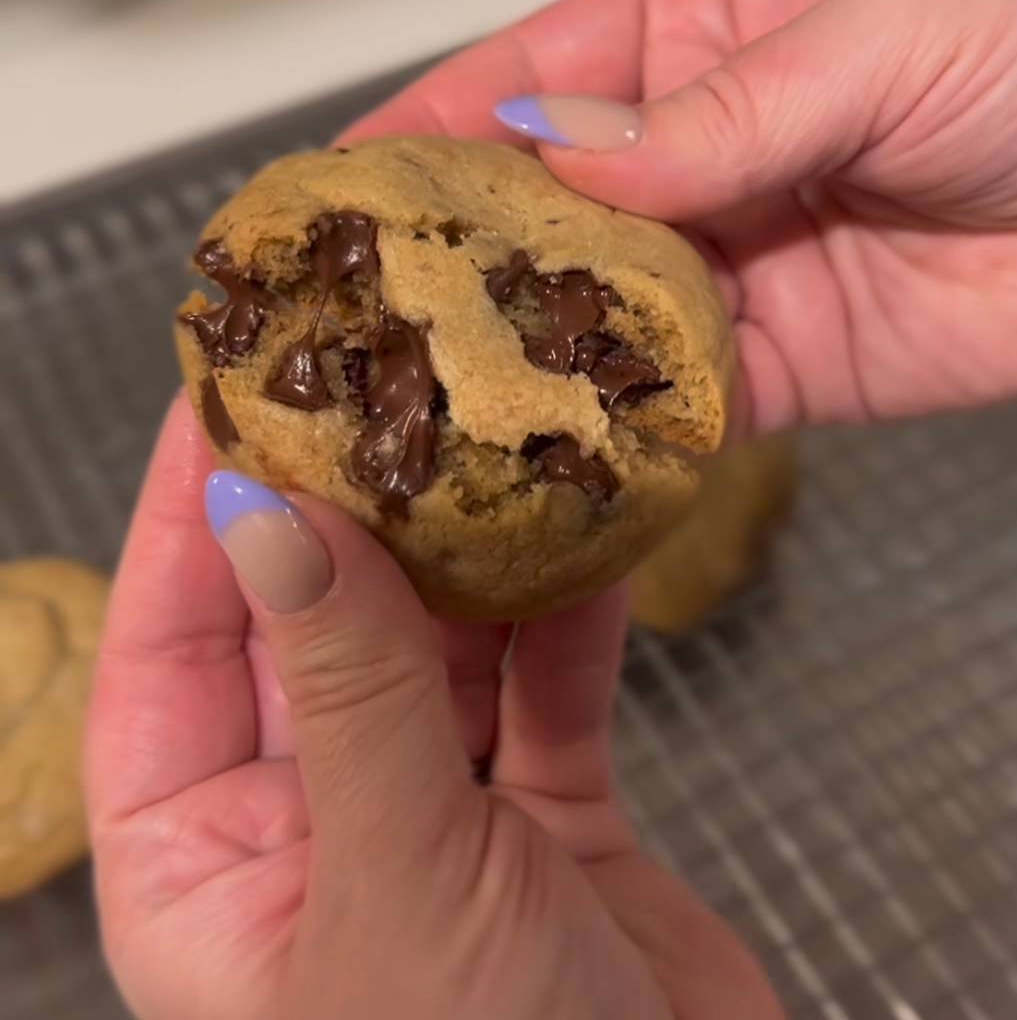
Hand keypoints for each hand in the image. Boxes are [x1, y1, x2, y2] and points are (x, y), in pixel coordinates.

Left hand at [86, 396, 779, 1019]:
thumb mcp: (399, 882)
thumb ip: (348, 692)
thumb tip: (272, 518)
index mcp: (209, 869)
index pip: (168, 659)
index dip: (195, 523)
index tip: (228, 401)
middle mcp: (311, 827)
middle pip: (314, 633)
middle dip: (350, 515)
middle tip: (378, 388)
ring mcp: (436, 814)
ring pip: (438, 648)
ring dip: (471, 557)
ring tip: (488, 439)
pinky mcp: (547, 815)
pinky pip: (547, 689)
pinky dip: (571, 621)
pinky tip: (594, 539)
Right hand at [341, 0, 1016, 432]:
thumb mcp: (883, 35)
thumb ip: (722, 111)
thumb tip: (565, 158)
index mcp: (711, 46)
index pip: (543, 79)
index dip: (440, 123)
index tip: (348, 174)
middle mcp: (706, 162)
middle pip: (552, 211)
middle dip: (461, 254)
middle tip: (367, 305)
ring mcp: (738, 273)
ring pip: (603, 318)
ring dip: (530, 350)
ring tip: (431, 389)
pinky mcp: (784, 372)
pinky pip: (683, 403)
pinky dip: (625, 423)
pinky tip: (559, 442)